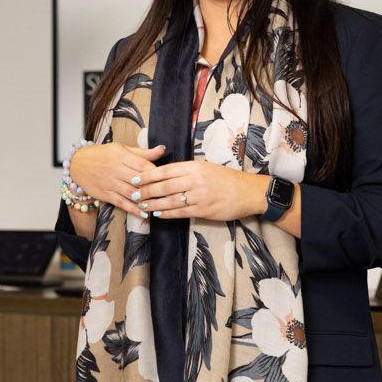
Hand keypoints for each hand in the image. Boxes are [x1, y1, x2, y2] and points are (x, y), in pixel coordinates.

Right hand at [70, 142, 166, 219]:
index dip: (156, 172)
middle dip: (154, 188)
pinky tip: (144, 214)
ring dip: (146, 200)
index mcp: (120, 155)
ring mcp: (109, 182)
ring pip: (131, 193)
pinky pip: (121, 203)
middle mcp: (115, 168)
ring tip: (160, 206)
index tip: (168, 178)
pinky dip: (133, 209)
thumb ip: (142, 153)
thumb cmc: (103, 155)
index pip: (142, 164)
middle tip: (169, 194)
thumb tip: (162, 149)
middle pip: (139, 180)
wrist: (77, 164)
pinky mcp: (105, 194)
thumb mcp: (122, 149)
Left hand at [135, 159, 264, 221]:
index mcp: (195, 166)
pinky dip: (167, 214)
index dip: (148, 175)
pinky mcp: (204, 210)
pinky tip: (158, 214)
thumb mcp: (206, 168)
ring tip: (141, 206)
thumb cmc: (226, 179)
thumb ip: (187, 171)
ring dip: (153, 204)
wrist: (249, 192)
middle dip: (146, 191)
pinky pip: (181, 212)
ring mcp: (200, 195)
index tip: (135, 179)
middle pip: (164, 186)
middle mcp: (196, 179)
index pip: (165, 170)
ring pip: (170, 200)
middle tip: (133, 194)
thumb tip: (164, 174)